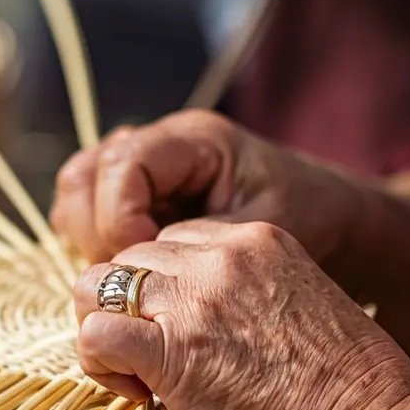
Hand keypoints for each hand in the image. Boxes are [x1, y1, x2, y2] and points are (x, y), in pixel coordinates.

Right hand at [50, 109, 360, 266]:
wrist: (333, 215)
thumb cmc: (308, 221)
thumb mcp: (259, 234)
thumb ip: (195, 245)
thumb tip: (134, 263)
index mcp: (194, 140)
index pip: (121, 165)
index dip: (119, 217)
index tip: (146, 257)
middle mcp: (160, 141)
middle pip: (85, 173)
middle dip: (94, 230)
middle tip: (128, 270)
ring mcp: (144, 163)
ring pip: (77, 187)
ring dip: (86, 234)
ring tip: (124, 269)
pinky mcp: (137, 189)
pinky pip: (87, 206)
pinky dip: (92, 236)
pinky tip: (126, 263)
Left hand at [54, 109, 409, 398]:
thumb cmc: (340, 382)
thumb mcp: (295, 302)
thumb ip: (243, 292)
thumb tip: (198, 315)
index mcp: (252, 239)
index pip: (169, 241)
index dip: (161, 288)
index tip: (178, 330)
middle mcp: (217, 257)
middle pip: (128, 258)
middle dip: (127, 306)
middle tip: (149, 354)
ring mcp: (191, 299)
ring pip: (96, 285)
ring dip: (103, 326)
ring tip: (133, 370)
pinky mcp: (169, 349)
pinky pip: (96, 333)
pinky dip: (99, 361)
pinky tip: (135, 390)